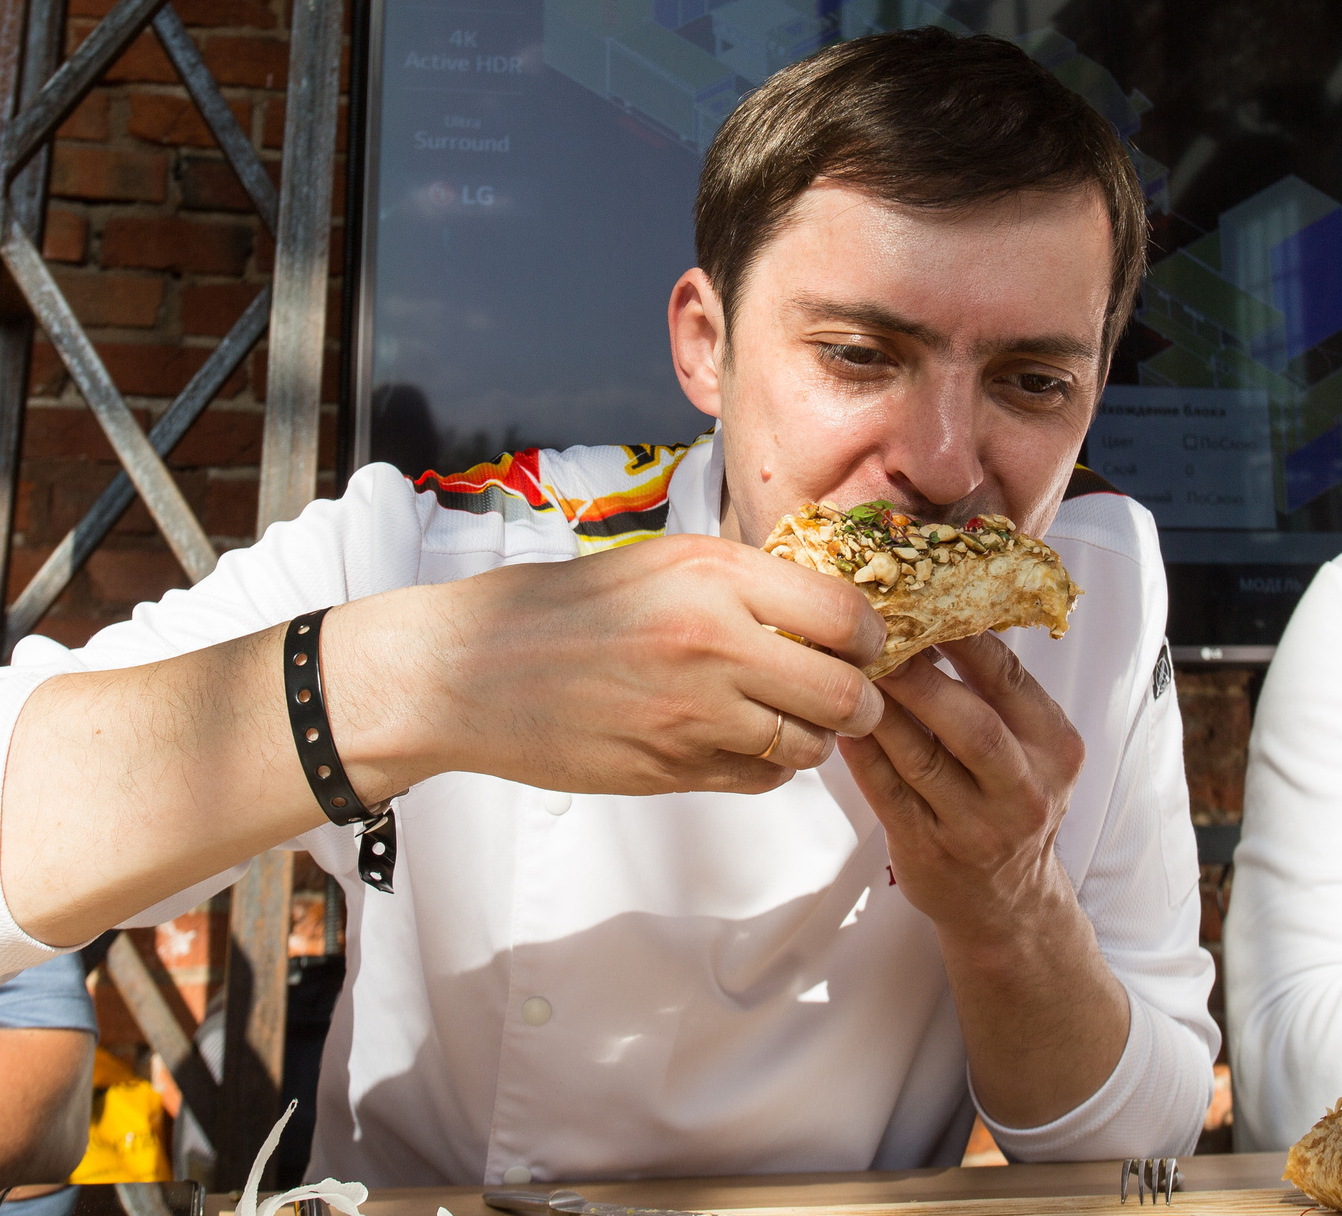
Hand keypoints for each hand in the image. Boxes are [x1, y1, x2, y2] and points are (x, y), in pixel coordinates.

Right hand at [324, 532, 888, 800]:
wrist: (467, 669)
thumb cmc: (561, 608)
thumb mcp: (658, 562)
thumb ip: (741, 580)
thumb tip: (824, 601)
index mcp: (714, 576)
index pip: (845, 614)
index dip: (873, 635)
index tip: (867, 642)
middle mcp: (714, 643)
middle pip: (846, 692)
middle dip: (862, 700)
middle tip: (850, 694)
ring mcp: (692, 714)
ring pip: (810, 747)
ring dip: (814, 738)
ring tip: (789, 718)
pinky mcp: (670, 769)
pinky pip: (760, 779)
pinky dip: (767, 767)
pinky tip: (740, 742)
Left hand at [839, 632, 1087, 943]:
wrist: (1007, 904)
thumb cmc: (1009, 803)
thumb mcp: (1032, 751)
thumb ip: (997, 695)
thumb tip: (935, 613)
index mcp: (1055, 750)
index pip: (1010, 680)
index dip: (964, 638)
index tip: (922, 601)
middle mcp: (1024, 791)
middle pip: (970, 724)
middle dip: (919, 676)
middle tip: (874, 637)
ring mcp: (976, 828)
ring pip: (922, 757)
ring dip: (881, 708)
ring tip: (848, 668)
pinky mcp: (929, 852)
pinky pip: (887, 792)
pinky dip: (861, 752)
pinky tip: (840, 721)